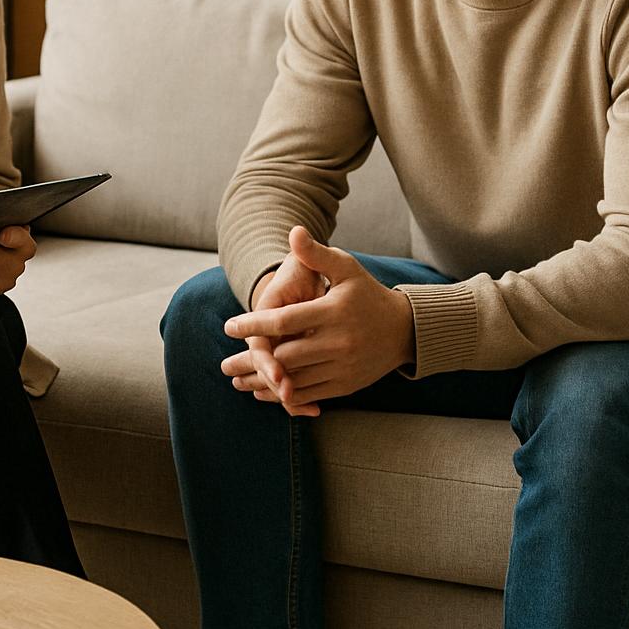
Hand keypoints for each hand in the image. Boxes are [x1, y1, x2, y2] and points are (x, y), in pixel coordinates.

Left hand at [221, 226, 415, 415]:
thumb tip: (293, 231)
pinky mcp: (346, 385)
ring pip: (295, 380)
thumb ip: (317, 254)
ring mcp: (343, 366)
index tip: (229, 326)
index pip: (285, 321)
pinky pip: (309, 394)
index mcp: (334, 312)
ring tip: (237, 381)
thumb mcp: (346, 267)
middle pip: (286, 356)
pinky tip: (265, 393)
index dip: (254, 324)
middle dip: (252, 361)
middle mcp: (339, 342)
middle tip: (225, 365)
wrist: (403, 329)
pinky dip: (285, 396)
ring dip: (263, 383)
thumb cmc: (367, 293)